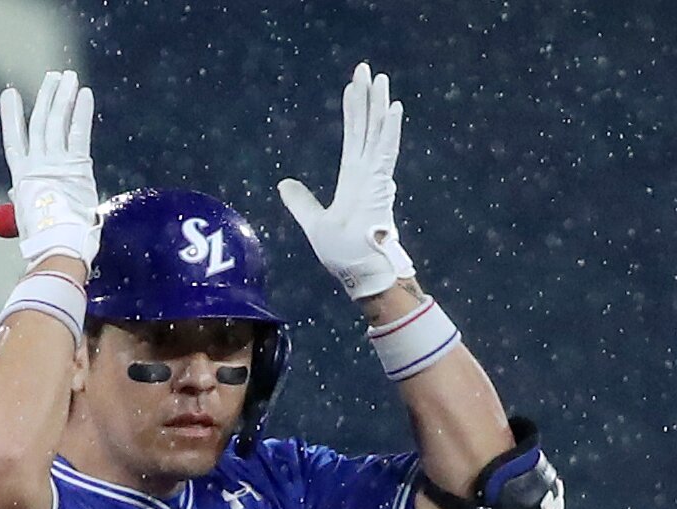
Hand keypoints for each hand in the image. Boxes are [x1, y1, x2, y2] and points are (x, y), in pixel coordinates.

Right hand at [0, 70, 99, 270]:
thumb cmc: (43, 241)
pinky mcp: (77, 165)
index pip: (15, 140)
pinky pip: (79, 132)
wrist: (57, 245)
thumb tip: (14, 196)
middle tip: (53, 78)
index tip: (10, 94)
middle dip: (46, 98)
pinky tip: (84, 93)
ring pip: (57, 121)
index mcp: (21, 178)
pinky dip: (81, 112)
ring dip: (62, 97)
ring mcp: (55, 162)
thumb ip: (21, 202)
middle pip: (40, 123)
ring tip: (67, 77)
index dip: (12, 116)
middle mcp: (36, 165)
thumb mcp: (27, 219)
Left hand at [278, 62, 414, 299]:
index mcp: (354, 180)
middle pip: (367, 127)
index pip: (354, 137)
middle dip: (366, 97)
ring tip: (380, 77)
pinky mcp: (381, 184)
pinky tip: (393, 106)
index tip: (352, 87)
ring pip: (378, 132)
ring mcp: (376, 177)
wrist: (359, 271)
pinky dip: (390, 128)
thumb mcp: (313, 222)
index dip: (353, 112)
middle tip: (366, 68)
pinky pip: (387, 150)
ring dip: (379, 104)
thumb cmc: (342, 253)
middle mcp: (367, 173)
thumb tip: (283, 184)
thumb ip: (301, 201)